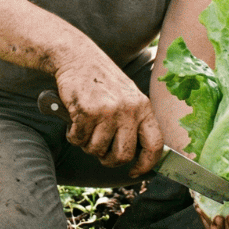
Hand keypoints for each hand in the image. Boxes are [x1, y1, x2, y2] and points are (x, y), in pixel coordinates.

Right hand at [54, 52, 163, 176]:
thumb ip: (135, 121)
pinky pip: (78, 139)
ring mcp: (108, 111)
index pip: (155, 145)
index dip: (146, 164)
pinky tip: (75, 122)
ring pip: (97, 150)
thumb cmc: (102, 80)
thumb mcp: (128, 97)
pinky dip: (73, 135)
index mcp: (143, 108)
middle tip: (100, 150)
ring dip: (87, 145)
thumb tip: (137, 155)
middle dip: (108, 159)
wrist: (78, 57)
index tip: (135, 171)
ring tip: (86, 128)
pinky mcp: (87, 112)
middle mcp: (129, 110)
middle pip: (123, 155)